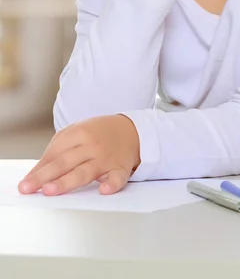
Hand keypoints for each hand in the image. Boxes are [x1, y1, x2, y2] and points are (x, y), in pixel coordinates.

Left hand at [18, 115, 140, 195]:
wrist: (132, 129)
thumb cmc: (99, 134)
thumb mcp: (77, 132)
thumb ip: (57, 149)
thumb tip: (37, 173)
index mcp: (79, 133)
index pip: (54, 153)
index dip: (39, 169)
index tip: (25, 183)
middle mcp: (92, 145)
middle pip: (65, 162)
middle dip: (44, 176)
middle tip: (28, 188)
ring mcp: (106, 157)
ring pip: (84, 171)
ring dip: (67, 181)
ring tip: (50, 190)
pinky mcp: (121, 168)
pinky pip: (117, 178)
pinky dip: (111, 184)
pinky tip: (103, 190)